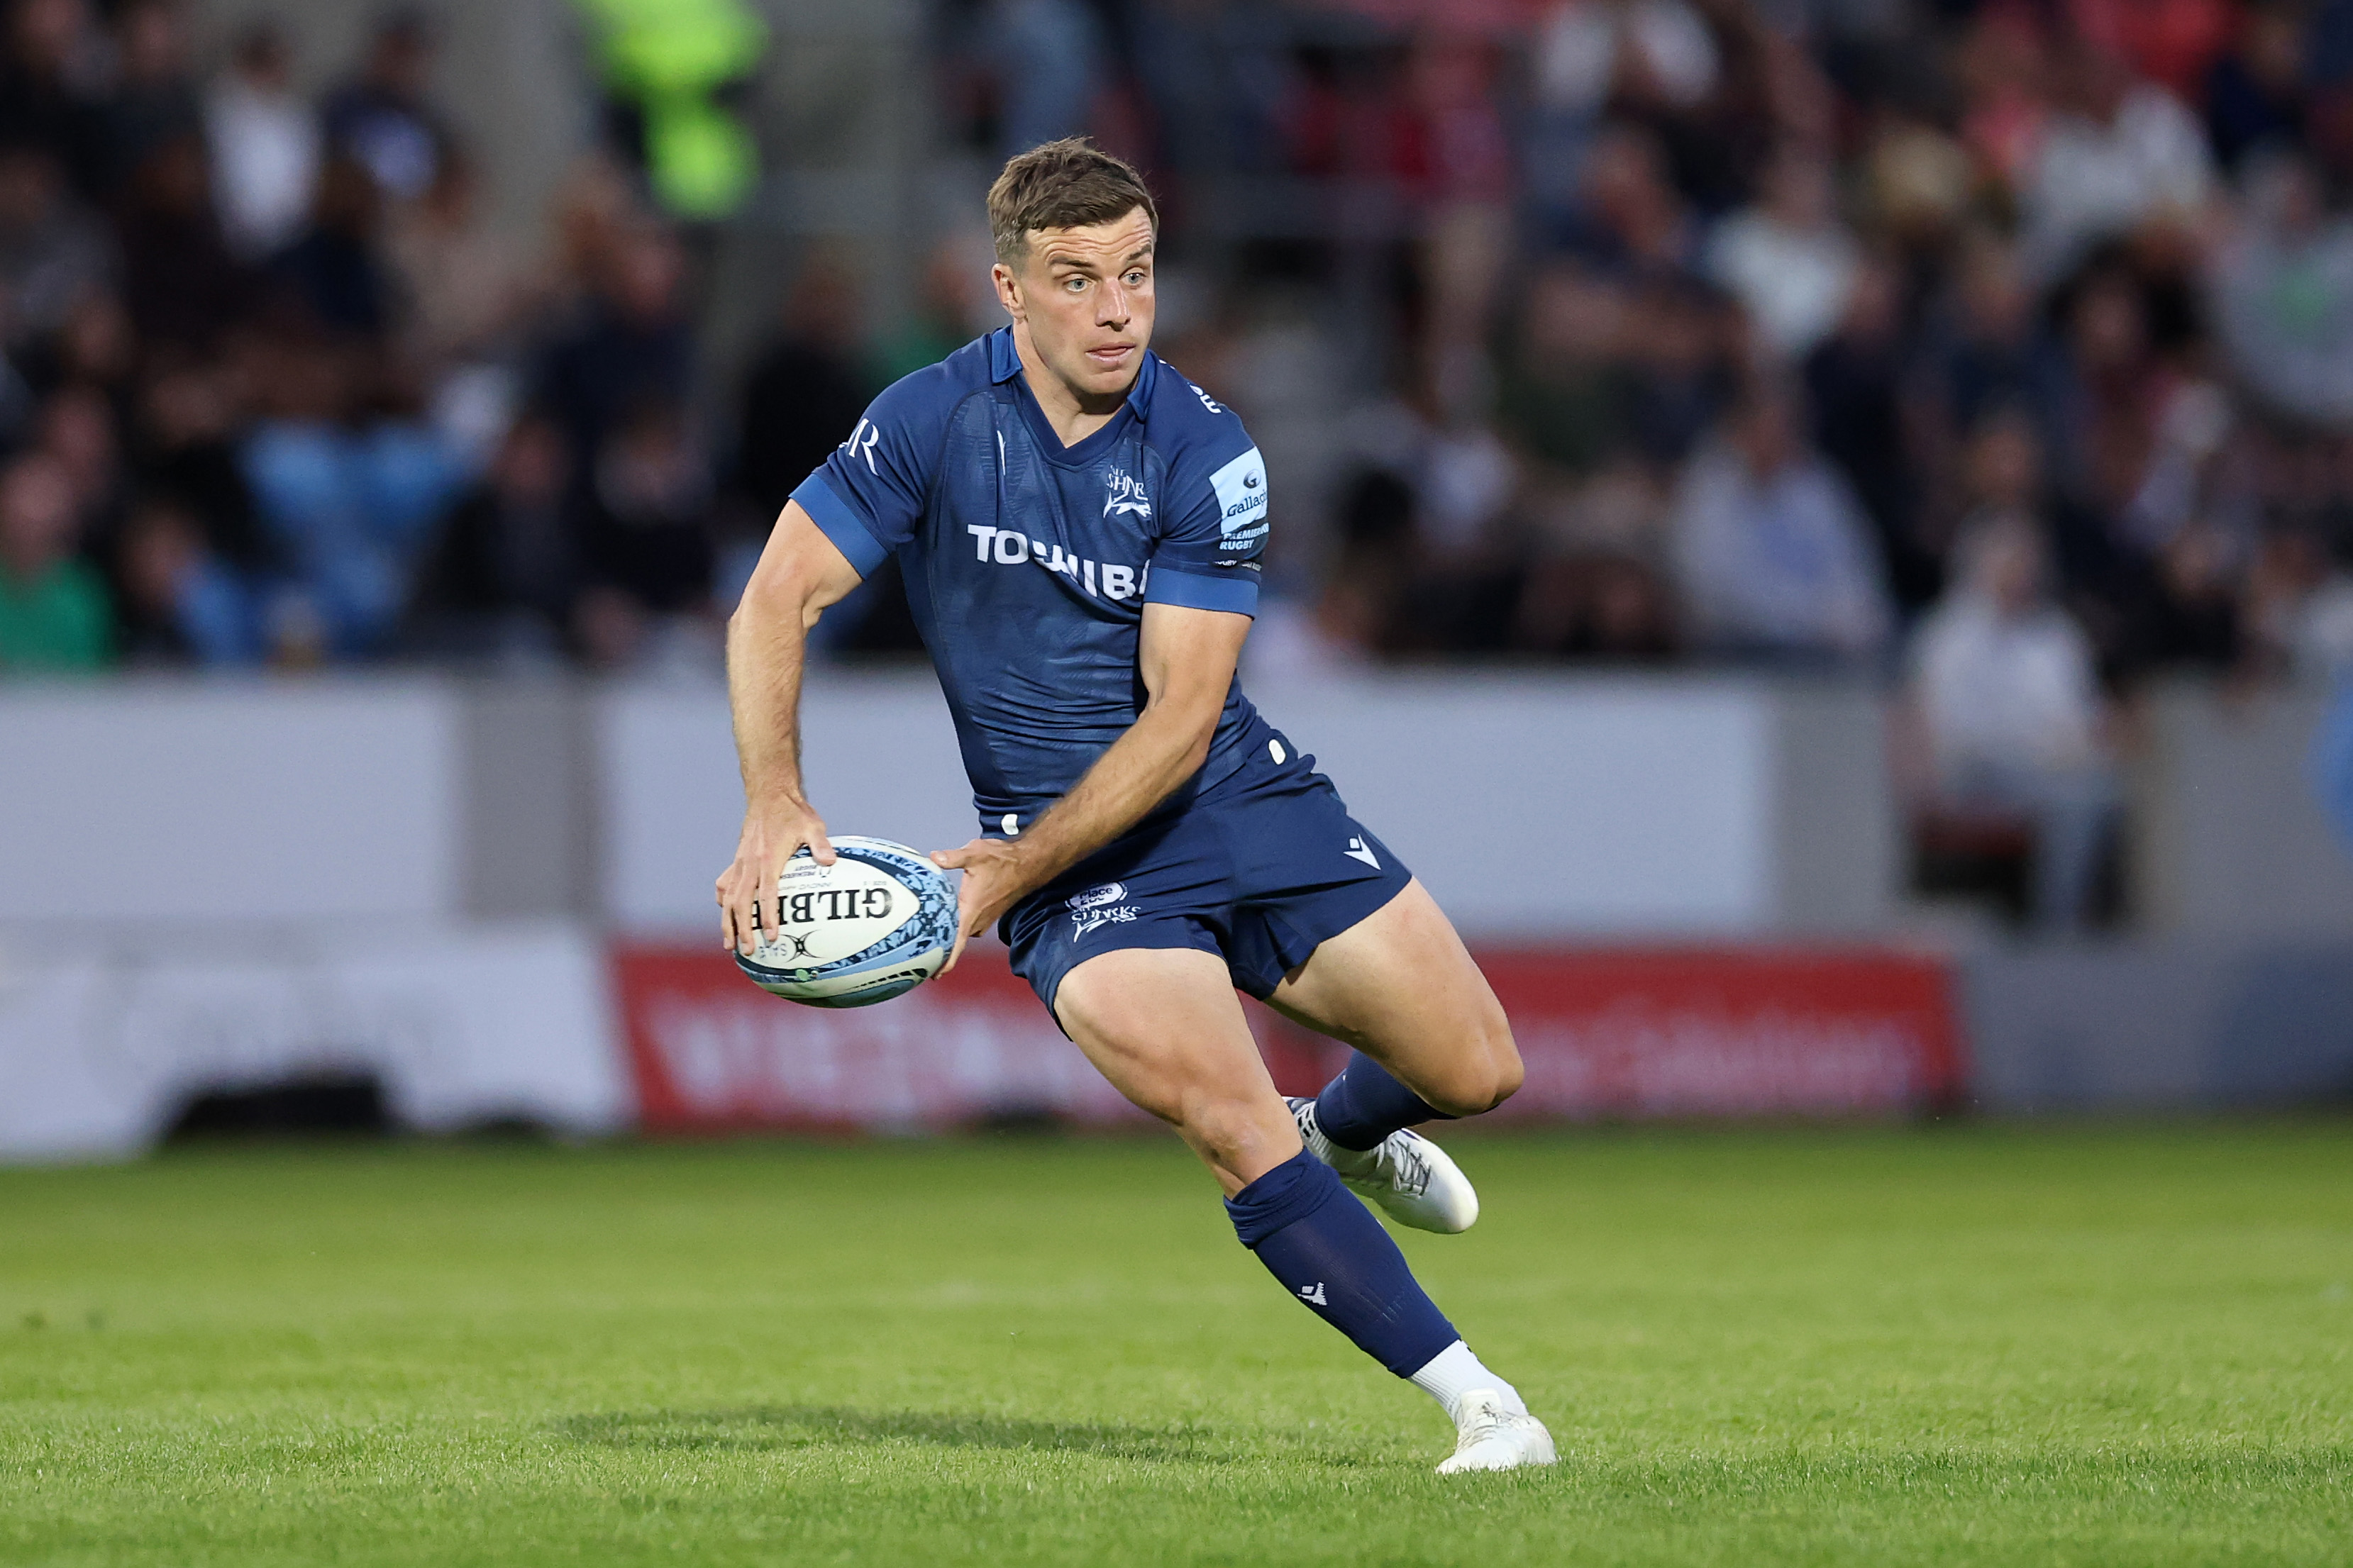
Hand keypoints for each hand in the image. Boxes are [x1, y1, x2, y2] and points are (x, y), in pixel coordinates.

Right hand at [716, 799, 834, 955]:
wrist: (769, 794)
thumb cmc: (793, 812)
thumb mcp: (813, 825)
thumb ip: (820, 845)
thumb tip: (830, 862)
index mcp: (768, 857)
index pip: (767, 893)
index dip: (768, 915)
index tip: (771, 936)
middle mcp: (750, 862)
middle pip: (741, 901)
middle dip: (743, 928)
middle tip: (749, 950)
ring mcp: (740, 862)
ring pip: (728, 897)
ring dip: (728, 922)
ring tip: (730, 945)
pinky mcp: (737, 860)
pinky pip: (725, 884)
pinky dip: (723, 901)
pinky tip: (725, 913)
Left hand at [930, 837, 1031, 973]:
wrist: (1027, 864)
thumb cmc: (1003, 861)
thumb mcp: (974, 854)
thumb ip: (952, 857)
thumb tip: (934, 857)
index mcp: (971, 909)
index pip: (958, 942)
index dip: (948, 961)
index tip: (937, 975)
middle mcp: (979, 918)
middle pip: (959, 942)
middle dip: (945, 951)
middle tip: (927, 960)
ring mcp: (986, 916)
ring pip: (966, 933)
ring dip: (955, 938)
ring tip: (937, 942)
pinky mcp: (991, 912)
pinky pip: (973, 926)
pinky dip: (962, 928)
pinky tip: (954, 920)